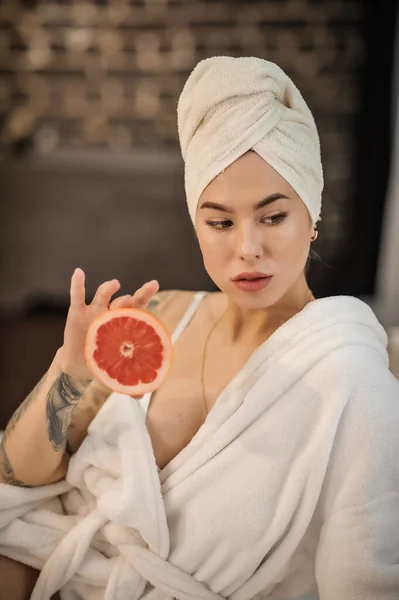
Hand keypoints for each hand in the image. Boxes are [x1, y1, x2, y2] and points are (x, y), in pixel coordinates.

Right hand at [58, 269, 159, 396]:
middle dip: (127, 298)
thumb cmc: (104, 363)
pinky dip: (78, 283)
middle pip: (122, 300)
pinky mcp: (77, 312)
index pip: (138, 306)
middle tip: (130, 299)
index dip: (145, 294)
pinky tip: (79, 272)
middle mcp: (112, 312)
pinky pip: (77, 295)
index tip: (154, 283)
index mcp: (125, 323)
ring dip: (108, 288)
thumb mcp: (117, 373)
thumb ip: (129, 382)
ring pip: (102, 295)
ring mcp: (95, 310)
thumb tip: (142, 395)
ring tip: (114, 284)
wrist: (79, 365)